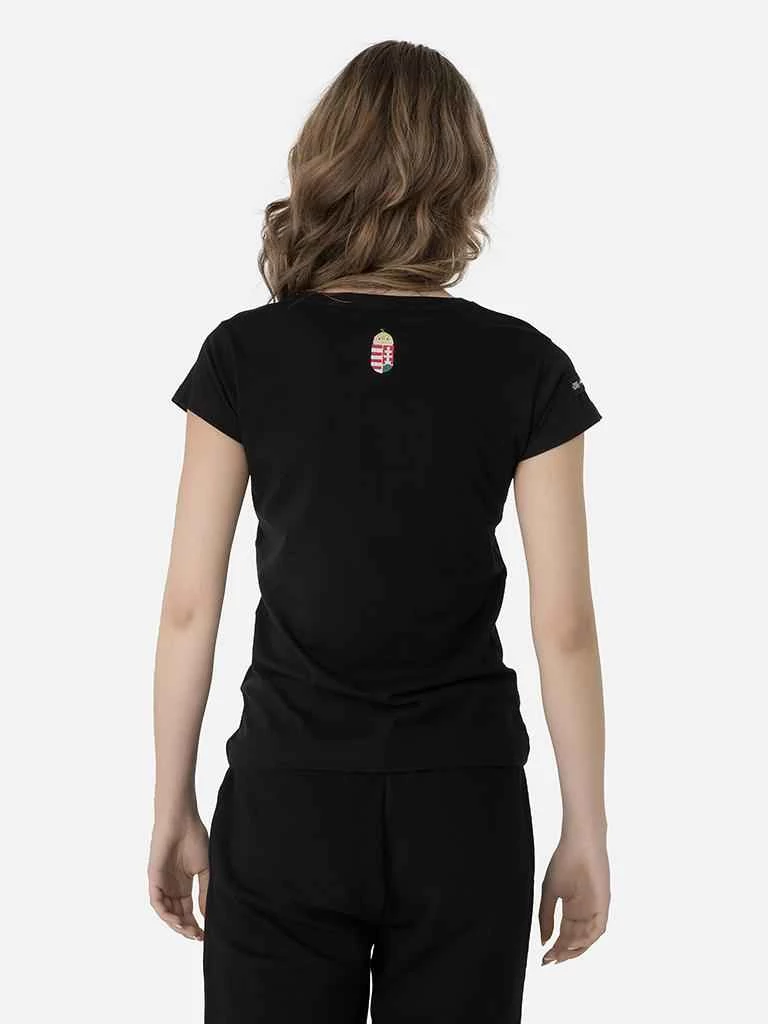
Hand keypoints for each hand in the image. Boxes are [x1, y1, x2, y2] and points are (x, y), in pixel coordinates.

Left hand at [148, 814, 209, 940]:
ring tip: (189, 931)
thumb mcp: (205, 869)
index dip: (196, 924)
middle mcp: (171, 888)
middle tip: (198, 936)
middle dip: (187, 928)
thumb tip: (207, 915)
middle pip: (177, 916)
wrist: (182, 820)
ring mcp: (162, 884)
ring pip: (166, 913)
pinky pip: (157, 902)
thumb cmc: (194, 838)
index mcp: (184, 885)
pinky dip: (166, 914)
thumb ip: (205, 892)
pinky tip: (177, 920)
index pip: (187, 912)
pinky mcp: (154, 879)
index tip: (206, 934)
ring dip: (176, 925)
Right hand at [539, 834, 609, 964]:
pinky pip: (598, 928)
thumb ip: (546, 917)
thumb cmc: (563, 861)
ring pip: (587, 938)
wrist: (578, 843)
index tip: (544, 958)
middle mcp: (585, 912)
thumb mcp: (550, 892)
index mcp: (572, 908)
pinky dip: (587, 938)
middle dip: (563, 952)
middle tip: (550, 960)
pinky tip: (574, 943)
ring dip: (574, 949)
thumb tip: (544, 941)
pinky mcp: (604, 904)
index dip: (555, 948)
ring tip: (559, 954)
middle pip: (575, 940)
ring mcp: (595, 909)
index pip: (565, 934)